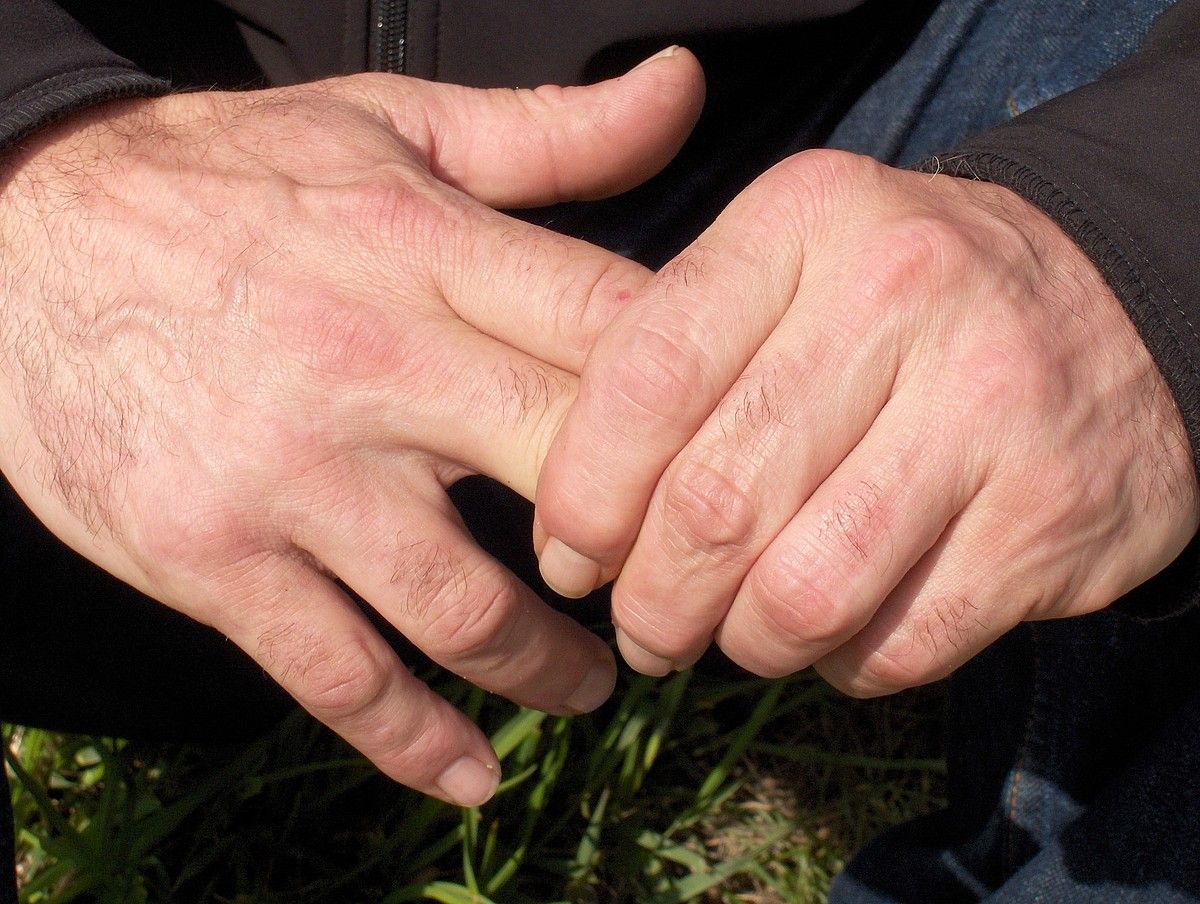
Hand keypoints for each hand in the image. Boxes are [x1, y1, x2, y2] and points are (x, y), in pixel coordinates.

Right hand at [0, 51, 703, 803]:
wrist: (15, 229)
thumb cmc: (221, 177)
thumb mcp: (388, 121)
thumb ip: (549, 132)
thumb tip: (685, 91)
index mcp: (428, 247)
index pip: (617, 329)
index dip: (706, 402)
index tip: (736, 457)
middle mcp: (370, 363)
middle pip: (570, 469)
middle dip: (651, 547)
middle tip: (689, 587)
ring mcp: (287, 472)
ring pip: (463, 604)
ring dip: (550, 666)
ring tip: (597, 683)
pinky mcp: (211, 554)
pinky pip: (334, 673)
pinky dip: (413, 740)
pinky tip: (474, 773)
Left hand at [536, 149, 1198, 694]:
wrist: (1120, 307)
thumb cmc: (904, 307)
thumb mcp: (792, 272)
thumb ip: (679, 364)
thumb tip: (571, 528)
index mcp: (805, 220)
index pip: (646, 376)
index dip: (583, 494)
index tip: (569, 555)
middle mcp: (901, 292)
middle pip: (714, 504)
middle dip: (653, 601)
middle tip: (645, 627)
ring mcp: (991, 402)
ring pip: (799, 596)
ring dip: (744, 645)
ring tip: (736, 637)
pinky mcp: (1052, 511)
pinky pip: (896, 644)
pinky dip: (842, 663)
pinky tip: (838, 633)